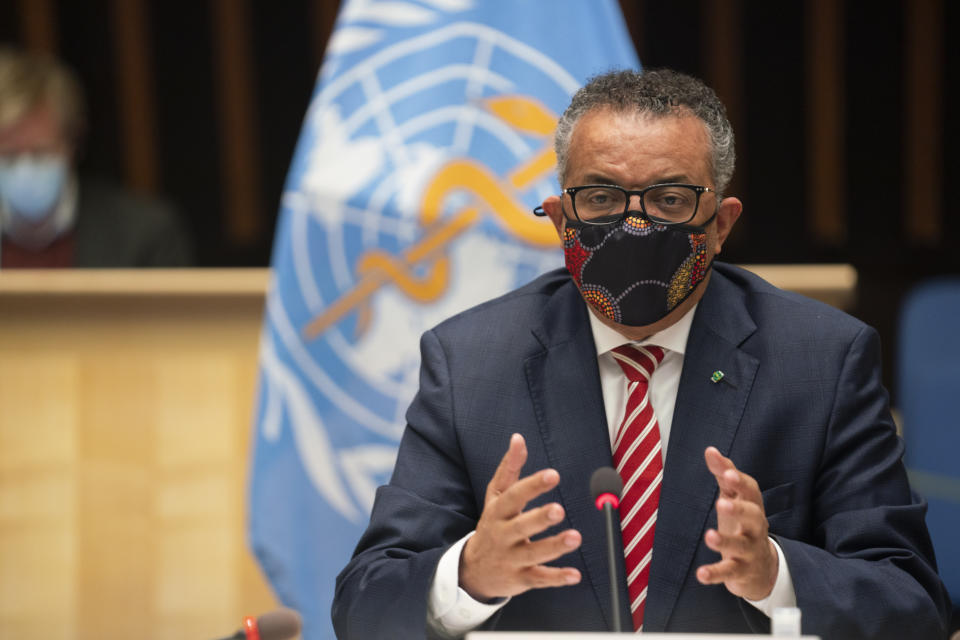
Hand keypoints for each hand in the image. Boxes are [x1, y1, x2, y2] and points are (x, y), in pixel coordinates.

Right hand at [459, 433, 581, 600]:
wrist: (473, 569)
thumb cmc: (492, 524)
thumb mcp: (496, 496)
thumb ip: (509, 468)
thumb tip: (518, 438)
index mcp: (498, 511)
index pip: (514, 496)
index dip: (533, 486)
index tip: (553, 475)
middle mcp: (503, 535)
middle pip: (521, 526)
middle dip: (540, 518)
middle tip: (559, 509)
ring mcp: (512, 558)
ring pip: (534, 553)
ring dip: (554, 546)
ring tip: (575, 537)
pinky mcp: (521, 578)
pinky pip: (540, 578)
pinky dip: (557, 578)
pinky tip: (575, 574)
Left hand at [696, 446, 777, 600]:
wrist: (761, 568)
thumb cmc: (743, 524)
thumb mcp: (735, 498)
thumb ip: (723, 474)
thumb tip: (710, 450)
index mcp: (752, 506)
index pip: (750, 490)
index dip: (739, 481)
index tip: (726, 471)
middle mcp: (756, 527)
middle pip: (753, 516)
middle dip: (739, 509)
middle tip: (721, 503)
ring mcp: (750, 550)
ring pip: (741, 545)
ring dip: (725, 541)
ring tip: (709, 536)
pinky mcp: (741, 571)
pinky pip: (729, 572)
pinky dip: (715, 573)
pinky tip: (700, 574)